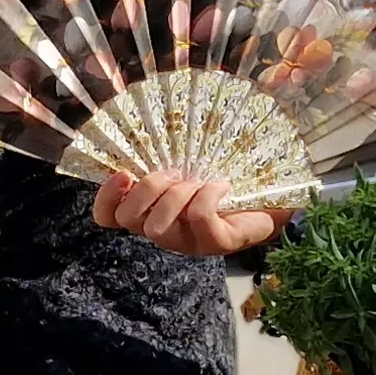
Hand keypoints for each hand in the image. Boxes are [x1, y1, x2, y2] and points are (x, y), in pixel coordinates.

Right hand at [93, 170, 281, 257]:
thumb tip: (142, 130)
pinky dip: (208, 194)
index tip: (124, 174)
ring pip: (158, 226)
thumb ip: (163, 162)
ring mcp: (188, 243)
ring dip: (176, 196)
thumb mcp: (188, 169)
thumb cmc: (223, 181)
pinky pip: (198, 217)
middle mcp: (164, 232)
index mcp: (151, 213)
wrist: (269, 202)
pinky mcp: (216, 244)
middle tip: (175, 173)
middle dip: (148, 189)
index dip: (106, 198)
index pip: (108, 217)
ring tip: (197, 182)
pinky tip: (222, 186)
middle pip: (129, 220)